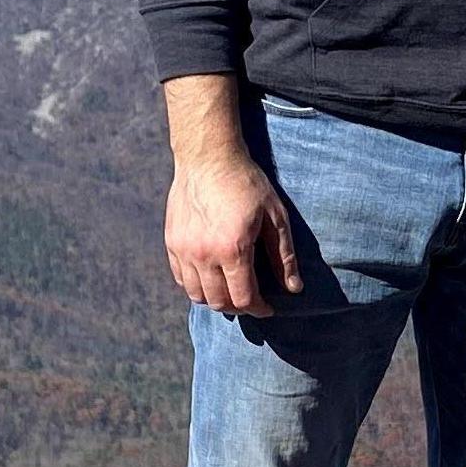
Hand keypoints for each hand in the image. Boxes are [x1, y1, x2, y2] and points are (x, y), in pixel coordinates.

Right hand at [160, 74, 300, 315]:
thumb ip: (283, 256)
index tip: (268, 307)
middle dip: (239, 307)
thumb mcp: (275, 217)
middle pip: (219, 302)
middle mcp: (204, 255)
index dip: (258, 309)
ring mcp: (184, 250)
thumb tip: (294, 288)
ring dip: (216, 300)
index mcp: (233, 250)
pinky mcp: (172, 242)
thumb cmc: (247, 184)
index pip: (244, 299)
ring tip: (231, 291)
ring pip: (197, 295)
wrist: (209, 158)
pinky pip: (181, 278)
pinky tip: (210, 278)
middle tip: (251, 300)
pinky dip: (196, 286)